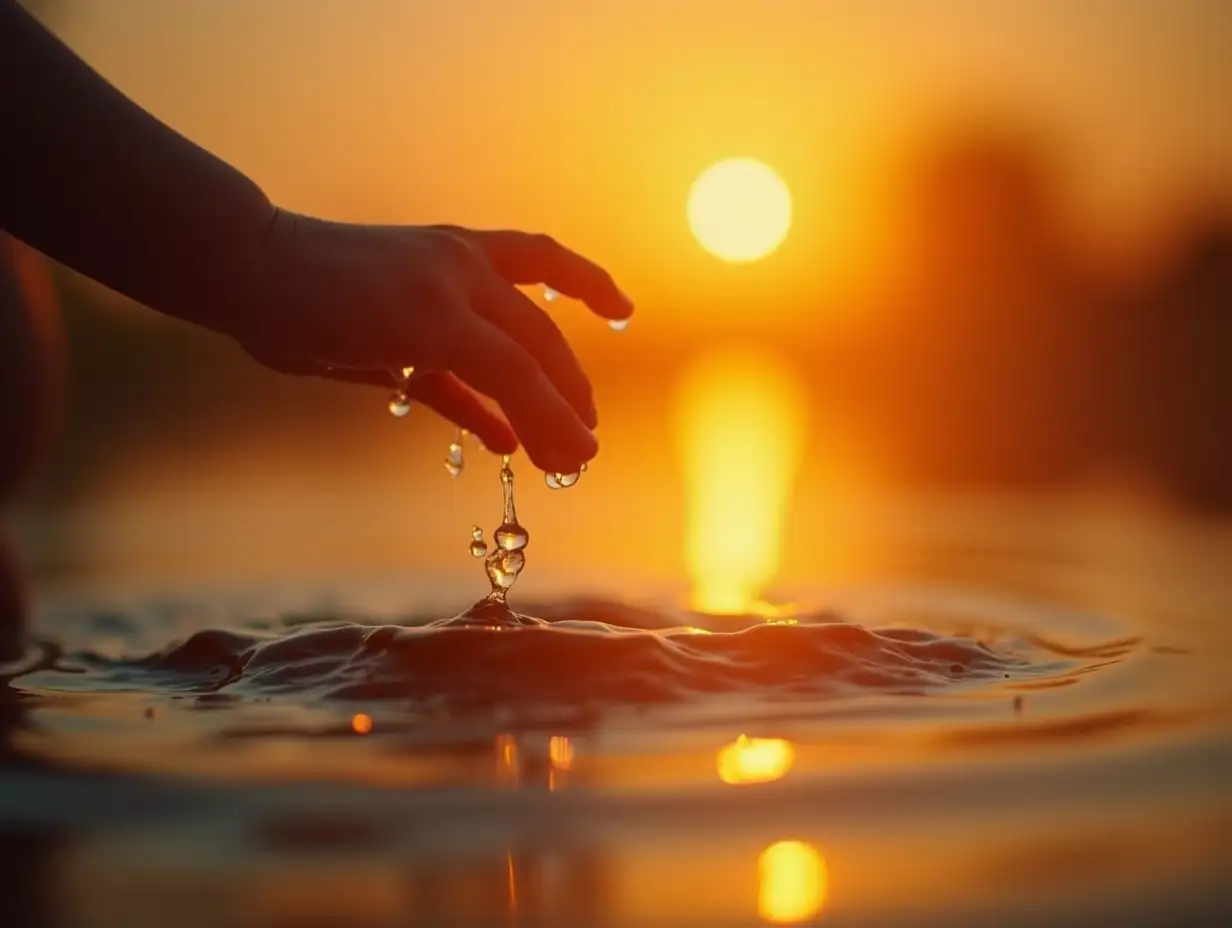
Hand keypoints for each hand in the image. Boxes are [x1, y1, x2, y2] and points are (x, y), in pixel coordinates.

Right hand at [235, 211, 632, 473]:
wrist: (244, 263)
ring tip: (578, 459)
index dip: (587, 282)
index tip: (621, 308)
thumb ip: (449, 385)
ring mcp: (448, 287)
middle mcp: (462, 262)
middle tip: (588, 435)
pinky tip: (535, 451)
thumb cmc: (302, 300)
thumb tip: (504, 436)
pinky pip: (501, 378)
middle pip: (540, 335)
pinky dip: (526, 418)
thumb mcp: (389, 344)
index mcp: (453, 252)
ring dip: (559, 415)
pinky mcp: (429, 320)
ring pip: (529, 361)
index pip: (539, 261)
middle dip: (570, 390)